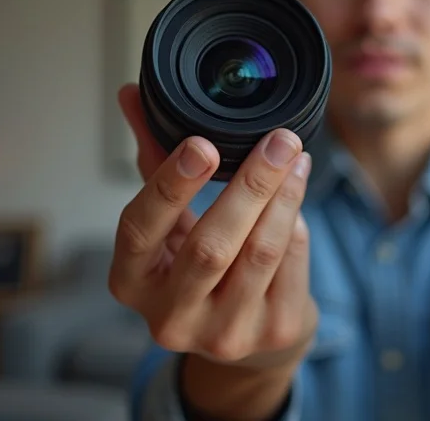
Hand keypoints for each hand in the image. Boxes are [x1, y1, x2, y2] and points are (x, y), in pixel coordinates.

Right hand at [108, 84, 316, 417]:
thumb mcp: (168, 221)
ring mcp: (224, 334)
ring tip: (295, 156)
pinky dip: (296, 223)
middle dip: (251, 185)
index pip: (141, 231)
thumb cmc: (195, 264)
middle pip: (212, 246)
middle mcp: (171, 318)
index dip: (170, 186)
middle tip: (278, 140)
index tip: (202, 144)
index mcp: (132, 283)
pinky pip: (292, 263)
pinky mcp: (273, 333)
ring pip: (260, 253)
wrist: (243, 338)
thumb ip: (153, 158)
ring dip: (283, 196)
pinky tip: (297, 193)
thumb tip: (133, 93)